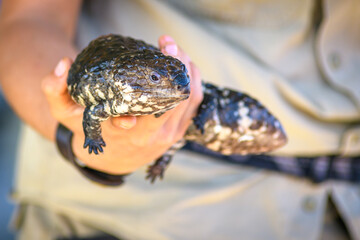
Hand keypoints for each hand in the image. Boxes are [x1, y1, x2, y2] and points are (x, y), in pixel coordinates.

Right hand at [42, 35, 202, 173]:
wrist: (110, 159)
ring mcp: (168, 136)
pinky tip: (185, 67)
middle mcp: (150, 136)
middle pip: (174, 97)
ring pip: (189, 100)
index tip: (158, 49)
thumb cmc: (90, 130)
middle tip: (166, 42)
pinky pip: (194, 106)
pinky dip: (194, 83)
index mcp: (124, 131)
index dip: (156, 80)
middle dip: (175, 64)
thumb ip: (56, 90)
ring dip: (187, 70)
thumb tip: (63, 64)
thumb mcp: (65, 113)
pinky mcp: (178, 133)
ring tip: (175, 49)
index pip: (145, 108)